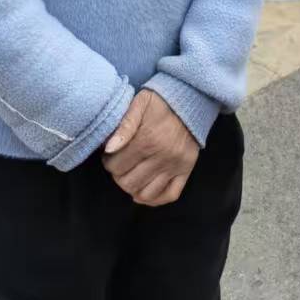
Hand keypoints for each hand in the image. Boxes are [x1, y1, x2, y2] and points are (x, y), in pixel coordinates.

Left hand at [102, 89, 198, 206]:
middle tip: (119, 166)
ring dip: (133, 189)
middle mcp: (162, 156)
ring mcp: (175, 165)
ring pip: (146, 193)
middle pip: (129, 183)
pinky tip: (144, 193)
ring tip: (131, 176)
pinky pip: (170, 195)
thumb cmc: (161, 101)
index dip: (108, 163)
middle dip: (118, 176)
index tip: (110, 156)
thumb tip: (108, 148)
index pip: (116, 166)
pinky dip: (155, 200)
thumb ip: (124, 125)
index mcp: (147, 140)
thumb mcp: (140, 103)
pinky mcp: (186, 169)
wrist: (191, 99)